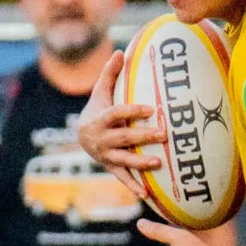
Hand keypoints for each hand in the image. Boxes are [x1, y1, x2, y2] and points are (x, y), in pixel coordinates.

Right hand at [75, 52, 164, 179]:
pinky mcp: (111, 168)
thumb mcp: (100, 92)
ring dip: (140, 163)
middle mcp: (101, 139)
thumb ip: (110, 74)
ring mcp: (106, 155)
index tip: (151, 108)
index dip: (132, 111)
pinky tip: (147, 194)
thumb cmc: (98, 109)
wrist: (82, 136)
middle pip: (123, 138)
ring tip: (159, 163)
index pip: (116, 114)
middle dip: (143, 137)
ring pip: (124, 160)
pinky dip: (133, 187)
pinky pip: (123, 178)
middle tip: (164, 134)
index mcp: (100, 118)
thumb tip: (121, 51)